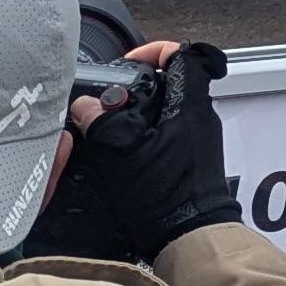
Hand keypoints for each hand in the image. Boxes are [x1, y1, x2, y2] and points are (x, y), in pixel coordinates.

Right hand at [25, 40, 243, 261]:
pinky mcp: (189, 158)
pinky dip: (142, 134)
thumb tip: (86, 105)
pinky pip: (164, 133)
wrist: (189, 235)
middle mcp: (199, 116)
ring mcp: (196, 138)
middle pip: (169, 82)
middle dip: (136, 87)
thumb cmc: (166, 194)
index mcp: (190, 104)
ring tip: (109, 126)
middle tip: (109, 99)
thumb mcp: (124, 151)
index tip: (129, 60)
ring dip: (137, 113)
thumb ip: (102, 121)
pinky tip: (119, 150)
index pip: (184, 56)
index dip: (156, 50)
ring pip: (164, 109)